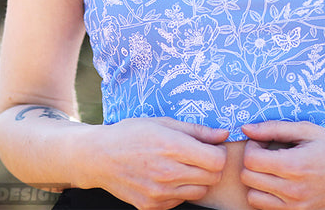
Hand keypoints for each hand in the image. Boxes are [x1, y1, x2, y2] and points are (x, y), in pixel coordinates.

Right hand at [86, 117, 228, 209]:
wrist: (100, 156)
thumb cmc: (133, 133)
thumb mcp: (165, 122)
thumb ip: (197, 130)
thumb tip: (223, 134)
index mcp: (173, 147)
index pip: (217, 161)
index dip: (220, 153)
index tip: (213, 147)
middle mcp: (168, 173)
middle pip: (212, 177)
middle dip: (212, 166)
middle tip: (201, 155)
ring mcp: (160, 193)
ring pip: (200, 192)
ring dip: (199, 180)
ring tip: (185, 166)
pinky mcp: (153, 206)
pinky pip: (181, 200)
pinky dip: (182, 190)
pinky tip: (169, 176)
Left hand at [240, 121, 324, 209]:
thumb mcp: (307, 130)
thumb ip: (274, 128)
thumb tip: (246, 128)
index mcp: (294, 166)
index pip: (250, 161)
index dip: (251, 147)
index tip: (262, 142)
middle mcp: (292, 191)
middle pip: (248, 179)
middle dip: (251, 162)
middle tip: (266, 153)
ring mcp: (296, 208)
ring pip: (253, 198)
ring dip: (256, 182)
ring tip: (272, 169)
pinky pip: (268, 209)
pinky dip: (267, 197)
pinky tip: (280, 182)